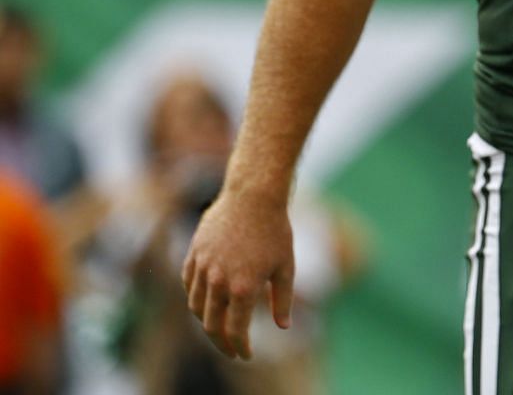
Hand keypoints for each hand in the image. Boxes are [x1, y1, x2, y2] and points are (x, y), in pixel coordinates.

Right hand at [181, 185, 294, 359]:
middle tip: (231, 350)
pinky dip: (195, 299)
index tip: (246, 355)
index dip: (240, 347)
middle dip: (221, 343)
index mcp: (243, 288)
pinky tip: (206, 303)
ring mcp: (202, 268)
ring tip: (219, 328)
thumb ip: (283, 300)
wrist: (253, 196)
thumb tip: (283, 327)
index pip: (236, 331)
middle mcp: (218, 282)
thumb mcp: (286, 267)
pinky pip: (188, 285)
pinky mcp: (193, 255)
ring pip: (196, 307)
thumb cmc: (275, 231)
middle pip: (211, 326)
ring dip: (206, 322)